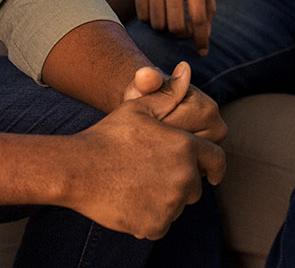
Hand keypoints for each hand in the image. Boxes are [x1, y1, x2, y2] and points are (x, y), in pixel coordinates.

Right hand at [62, 66, 226, 238]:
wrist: (78, 169)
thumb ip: (168, 94)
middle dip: (181, 183)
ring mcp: (171, 203)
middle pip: (195, 187)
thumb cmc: (107, 136)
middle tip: (152, 177)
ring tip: (136, 188)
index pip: (216, 160)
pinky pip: (160, 224)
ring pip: (177, 206)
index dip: (215, 167)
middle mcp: (184, 176)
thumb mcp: (138, 109)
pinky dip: (149, 219)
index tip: (214, 175)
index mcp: (185, 146)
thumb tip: (187, 70)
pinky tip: (129, 204)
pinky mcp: (156, 224)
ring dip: (164, 202)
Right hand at [134, 0, 214, 54]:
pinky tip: (158, 11)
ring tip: (171, 18)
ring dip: (166, 28)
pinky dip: (152, 21)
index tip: (202, 50)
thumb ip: (208, 5)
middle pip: (176, 26)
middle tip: (185, 30)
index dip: (202, 38)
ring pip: (158, 25)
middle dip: (182, 35)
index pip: (199, 18)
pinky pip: (144, 17)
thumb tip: (205, 35)